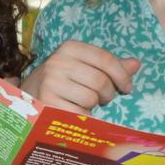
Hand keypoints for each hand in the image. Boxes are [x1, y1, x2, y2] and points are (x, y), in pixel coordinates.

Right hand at [22, 40, 139, 114]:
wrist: (27, 96)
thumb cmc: (62, 80)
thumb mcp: (82, 66)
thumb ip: (109, 65)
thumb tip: (136, 64)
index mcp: (69, 48)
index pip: (105, 58)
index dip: (122, 74)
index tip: (127, 86)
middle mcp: (58, 62)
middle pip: (101, 80)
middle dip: (108, 93)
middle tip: (104, 98)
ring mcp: (51, 83)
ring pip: (91, 98)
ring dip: (94, 105)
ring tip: (85, 103)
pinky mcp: (48, 104)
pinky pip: (80, 113)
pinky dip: (83, 116)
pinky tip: (74, 111)